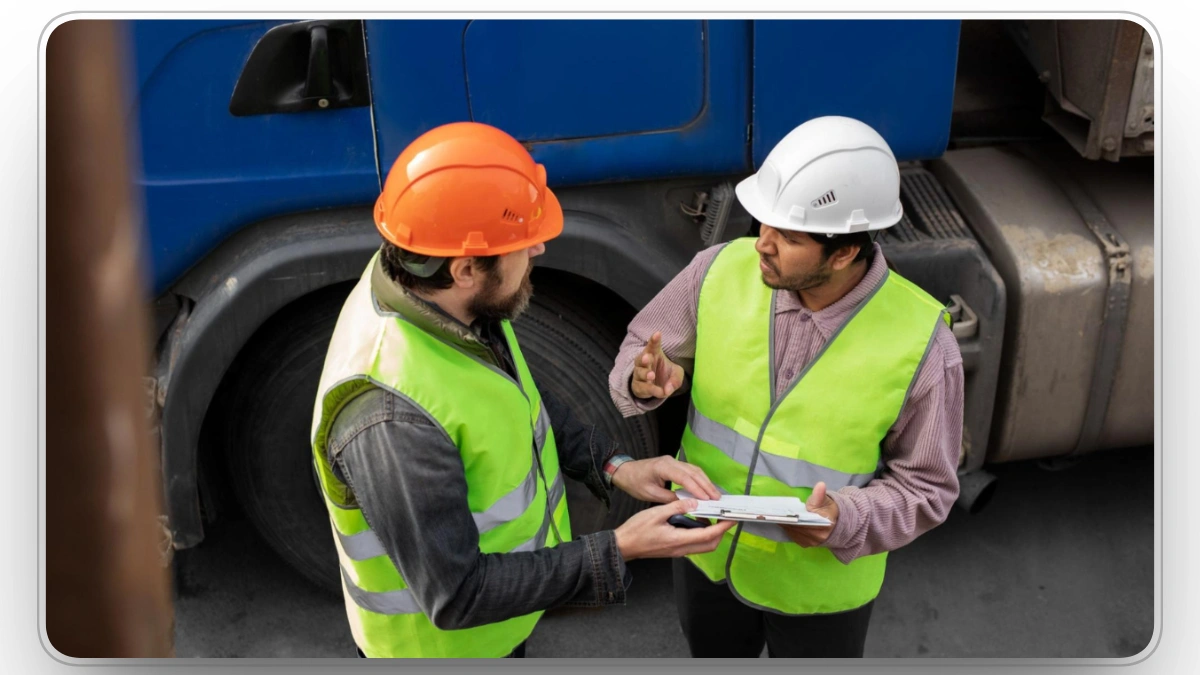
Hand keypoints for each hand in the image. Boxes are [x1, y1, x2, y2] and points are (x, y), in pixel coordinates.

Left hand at [611, 455, 721, 502]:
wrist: (625, 471)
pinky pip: (690, 470)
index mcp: (663, 467)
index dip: (698, 489)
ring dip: (706, 482)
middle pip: (694, 472)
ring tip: (715, 495)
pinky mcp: (674, 464)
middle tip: (717, 499)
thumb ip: (669, 498)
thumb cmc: (635, 483)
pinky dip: (699, 480)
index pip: (685, 478)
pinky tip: (705, 489)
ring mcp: (673, 461)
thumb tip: (687, 504)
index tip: (708, 499)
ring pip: (694, 470)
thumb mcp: (650, 494)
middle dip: (707, 486)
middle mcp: (671, 461)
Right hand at [614, 499, 735, 560]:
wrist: (623, 546)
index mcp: (678, 540)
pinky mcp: (674, 550)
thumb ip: (676, 507)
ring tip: (714, 518)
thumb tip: (694, 502)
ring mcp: (678, 551)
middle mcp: (681, 549)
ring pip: (703, 546)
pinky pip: (694, 544)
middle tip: (726, 518)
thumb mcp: (655, 513)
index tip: (732, 518)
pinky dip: (701, 535)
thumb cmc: (636, 530)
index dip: (722, 527)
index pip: (708, 535)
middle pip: (710, 545)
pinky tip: (697, 523)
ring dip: (712, 534)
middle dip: (721, 532)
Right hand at [630, 332, 684, 399]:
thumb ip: (675, 379)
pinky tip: (660, 392)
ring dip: (645, 374)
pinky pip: (643, 388)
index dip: (654, 340)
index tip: (657, 334)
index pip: (653, 346)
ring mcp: (639, 375)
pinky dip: (651, 390)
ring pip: (639, 373)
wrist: (658, 388)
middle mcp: (644, 364)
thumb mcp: (676, 374)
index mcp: (653, 354)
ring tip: (651, 375)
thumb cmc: (666, 374)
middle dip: (643, 358)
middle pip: (640, 359)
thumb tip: (668, 389)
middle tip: (648, 358)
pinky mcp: (638, 387)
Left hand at [780, 481, 839, 546]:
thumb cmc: (828, 509)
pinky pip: (793, 536)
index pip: (805, 521)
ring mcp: (811, 543)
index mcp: (825, 525)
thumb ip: (820, 495)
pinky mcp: (806, 544)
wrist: (835, 522)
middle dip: (786, 519)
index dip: (793, 516)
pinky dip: (788, 528)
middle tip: (776, 511)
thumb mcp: (825, 500)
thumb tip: (820, 485)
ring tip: (777, 515)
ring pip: (793, 532)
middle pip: (797, 527)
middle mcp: (818, 537)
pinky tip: (783, 521)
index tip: (783, 510)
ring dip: (785, 524)